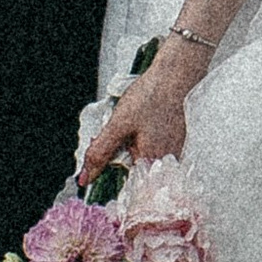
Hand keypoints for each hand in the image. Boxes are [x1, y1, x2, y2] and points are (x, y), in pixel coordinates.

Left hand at [78, 32, 208, 181]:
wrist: (176, 74)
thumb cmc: (152, 96)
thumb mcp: (118, 124)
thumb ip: (100, 153)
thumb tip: (85, 178)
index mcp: (151, 163)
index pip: (126, 187)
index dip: (111, 173)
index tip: (105, 160)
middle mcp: (166, 163)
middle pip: (133, 171)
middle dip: (120, 155)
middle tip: (120, 131)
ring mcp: (174, 152)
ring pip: (142, 158)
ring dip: (131, 145)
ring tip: (133, 123)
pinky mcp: (176, 142)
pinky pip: (153, 148)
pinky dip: (143, 138)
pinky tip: (143, 121)